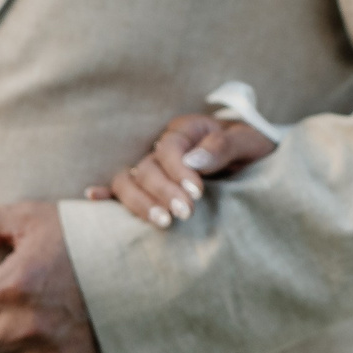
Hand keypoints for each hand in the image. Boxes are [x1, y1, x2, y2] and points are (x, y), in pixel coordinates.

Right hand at [81, 112, 276, 227]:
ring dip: (140, 202)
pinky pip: (122, 187)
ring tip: (162, 222)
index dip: (179, 171)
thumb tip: (193, 162)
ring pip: (129, 179)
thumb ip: (224, 146)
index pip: (169, 148)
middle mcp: (165, 146)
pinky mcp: (152, 186)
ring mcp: (155, 166)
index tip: (196, 193)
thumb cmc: (254, 147)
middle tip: (185, 214)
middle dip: (164, 192)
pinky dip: (106, 193)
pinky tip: (94, 198)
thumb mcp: (249, 142)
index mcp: (187, 130)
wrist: (258, 157)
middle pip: (147, 167)